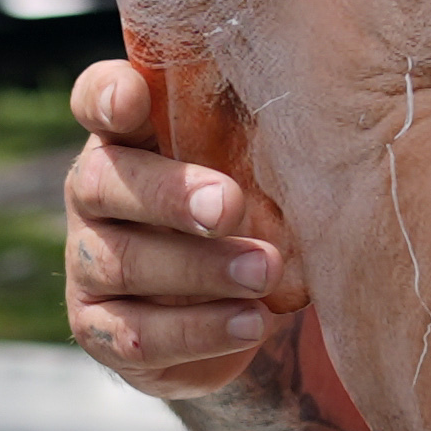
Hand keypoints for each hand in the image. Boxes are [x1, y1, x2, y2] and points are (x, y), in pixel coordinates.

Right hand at [60, 57, 389, 430]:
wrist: (238, 307)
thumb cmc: (258, 209)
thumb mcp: (264, 162)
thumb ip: (271, 127)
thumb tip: (341, 100)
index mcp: (132, 136)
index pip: (97, 99)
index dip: (107, 96)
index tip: (133, 97)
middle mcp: (96, 194)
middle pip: (100, 182)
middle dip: (168, 195)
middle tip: (231, 206)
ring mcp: (89, 263)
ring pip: (118, 263)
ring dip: (198, 269)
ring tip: (265, 272)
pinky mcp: (100, 329)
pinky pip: (136, 334)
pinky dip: (199, 329)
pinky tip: (251, 323)